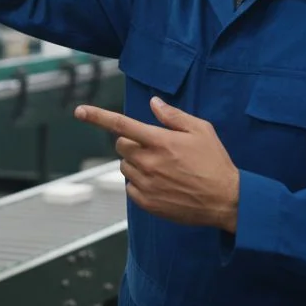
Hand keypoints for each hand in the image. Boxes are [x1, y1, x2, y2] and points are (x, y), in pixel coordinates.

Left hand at [75, 97, 239, 231]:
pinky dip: (139, 182)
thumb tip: (153, 103)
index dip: (97, 116)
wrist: (226, 200)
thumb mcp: (201, 130)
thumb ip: (173, 116)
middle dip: (131, 143)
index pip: (121, 125)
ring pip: (124, 166)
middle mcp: (148, 162)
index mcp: (159, 141)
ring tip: (162, 167)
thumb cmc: (215, 162)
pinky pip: (130, 188)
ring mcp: (146, 184)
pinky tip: (160, 183)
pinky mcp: (147, 202)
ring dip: (135, 163)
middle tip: (154, 147)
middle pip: (121, 146)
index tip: (79, 111)